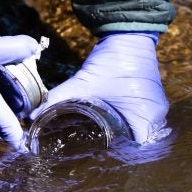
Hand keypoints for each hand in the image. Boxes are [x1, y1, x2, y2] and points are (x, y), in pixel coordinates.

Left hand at [32, 32, 169, 144]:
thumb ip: (58, 98)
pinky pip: (145, 121)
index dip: (120, 156)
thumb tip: (33, 113)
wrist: (129, 34)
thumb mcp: (84, 83)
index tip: (102, 157)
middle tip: (99, 153)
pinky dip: (132, 126)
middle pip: (140, 144)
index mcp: (146, 116)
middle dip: (122, 150)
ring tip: (107, 144)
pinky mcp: (153, 100)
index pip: (137, 149)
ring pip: (143, 133)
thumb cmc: (111, 60)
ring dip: (128, 138)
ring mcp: (157, 108)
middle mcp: (156, 116)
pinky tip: (116, 128)